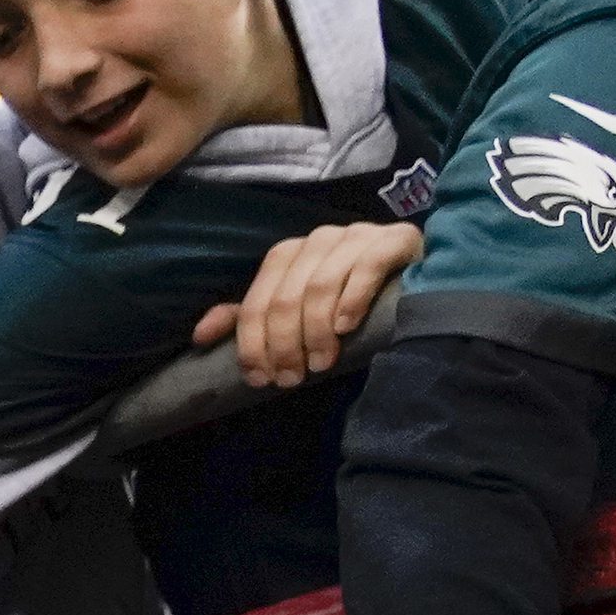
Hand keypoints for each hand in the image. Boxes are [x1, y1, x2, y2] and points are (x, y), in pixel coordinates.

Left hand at [195, 220, 419, 389]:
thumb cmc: (347, 298)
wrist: (415, 274)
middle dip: (284, 344)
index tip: (260, 379)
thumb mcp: (295, 309)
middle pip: (287, 298)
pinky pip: (365, 268)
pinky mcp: (393, 239)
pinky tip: (346, 328)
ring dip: (315, 333)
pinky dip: (350, 301)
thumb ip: (250, 318)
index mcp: (288, 254)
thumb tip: (200, 336)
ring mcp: (356, 235)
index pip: (258, 300)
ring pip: (320, 287)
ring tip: (320, 364)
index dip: (253, 343)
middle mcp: (318, 239)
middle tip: (292, 378)